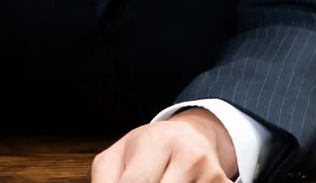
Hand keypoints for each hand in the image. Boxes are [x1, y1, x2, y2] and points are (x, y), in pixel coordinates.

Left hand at [92, 107, 238, 182]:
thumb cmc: (149, 149)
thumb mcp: (118, 156)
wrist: (192, 136)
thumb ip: (106, 179)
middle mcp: (189, 156)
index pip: (138, 182)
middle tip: (146, 181)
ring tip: (160, 179)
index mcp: (157, 142)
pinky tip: (176, 182)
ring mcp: (210, 174)